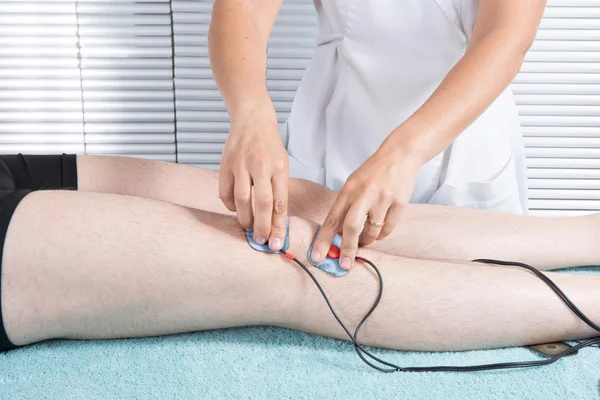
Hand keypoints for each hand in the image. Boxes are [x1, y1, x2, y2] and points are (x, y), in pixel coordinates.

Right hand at [219, 103, 288, 250]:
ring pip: (241, 200)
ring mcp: (241, 165)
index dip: (278, 226)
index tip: (276, 243)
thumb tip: (275, 223)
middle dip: (261, 227)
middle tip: (260, 240)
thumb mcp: (282, 166)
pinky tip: (235, 209)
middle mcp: (260, 166)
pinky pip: (225, 192)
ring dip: (244, 219)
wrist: (252, 121)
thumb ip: (279, 191)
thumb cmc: (270, 147)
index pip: (279, 203)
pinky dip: (229, 206)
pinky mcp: (226, 165)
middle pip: (261, 203)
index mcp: (279, 167)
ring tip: (248, 228)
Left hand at [311, 145, 421, 269]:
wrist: (399, 155)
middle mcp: (365, 193)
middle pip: (352, 227)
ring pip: (372, 231)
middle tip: (345, 264)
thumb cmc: (372, 173)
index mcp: (348, 189)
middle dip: (347, 249)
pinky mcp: (400, 203)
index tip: (317, 257)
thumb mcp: (353, 184)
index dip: (323, 240)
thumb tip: (338, 237)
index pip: (332, 218)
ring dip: (366, 241)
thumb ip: (345, 207)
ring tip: (365, 240)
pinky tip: (379, 231)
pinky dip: (382, 235)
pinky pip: (388, 229)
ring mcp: (383, 198)